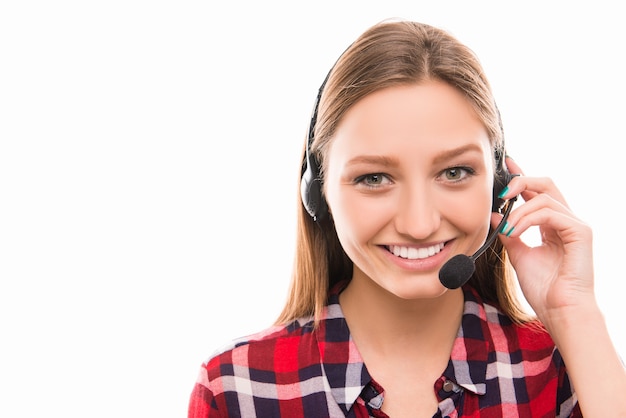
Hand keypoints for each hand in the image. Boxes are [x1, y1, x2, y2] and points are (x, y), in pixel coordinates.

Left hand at [492, 157, 595, 325]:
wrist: (559, 311)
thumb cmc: (543, 288)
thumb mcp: (518, 254)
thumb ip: (509, 233)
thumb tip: (495, 215)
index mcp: (552, 225)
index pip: (537, 191)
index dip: (522, 176)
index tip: (506, 165)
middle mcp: (566, 220)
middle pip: (545, 184)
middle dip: (520, 181)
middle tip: (500, 193)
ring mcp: (575, 225)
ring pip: (544, 197)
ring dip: (519, 211)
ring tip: (507, 229)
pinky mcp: (580, 232)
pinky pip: (551, 212)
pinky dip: (528, 219)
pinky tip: (515, 232)